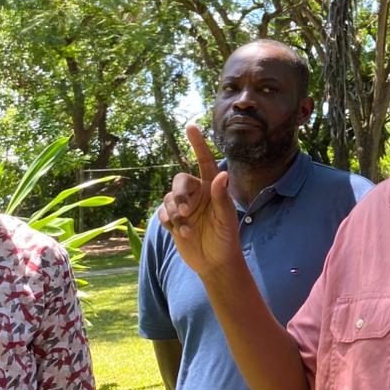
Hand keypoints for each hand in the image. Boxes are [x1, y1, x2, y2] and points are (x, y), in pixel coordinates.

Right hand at [156, 124, 240, 277]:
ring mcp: (184, 206)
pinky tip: (181, 232)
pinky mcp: (173, 219)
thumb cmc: (226, 238)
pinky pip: (162, 212)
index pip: (204, 161)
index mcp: (212, 188)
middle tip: (187, 212)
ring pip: (169, 198)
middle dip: (180, 195)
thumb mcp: (226, 218)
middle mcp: (197, 193)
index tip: (190, 126)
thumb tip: (222, 173)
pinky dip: (169, 222)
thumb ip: (222, 196)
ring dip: (176, 214)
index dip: (197, 144)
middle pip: (180, 181)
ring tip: (188, 229)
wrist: (215, 262)